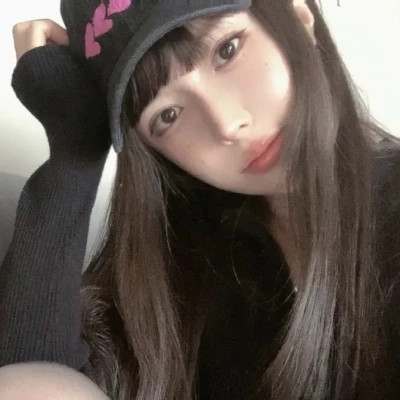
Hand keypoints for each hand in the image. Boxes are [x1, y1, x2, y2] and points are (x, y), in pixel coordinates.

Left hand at [11, 19, 110, 159]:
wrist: (78, 144)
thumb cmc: (90, 112)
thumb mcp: (88, 77)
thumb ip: (76, 54)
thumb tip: (73, 43)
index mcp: (37, 63)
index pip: (38, 27)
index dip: (59, 32)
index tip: (75, 50)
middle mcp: (23, 69)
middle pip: (22, 31)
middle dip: (45, 33)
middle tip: (66, 49)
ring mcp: (22, 82)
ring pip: (25, 49)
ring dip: (45, 48)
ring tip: (67, 66)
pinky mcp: (25, 93)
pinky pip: (29, 66)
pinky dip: (43, 64)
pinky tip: (61, 80)